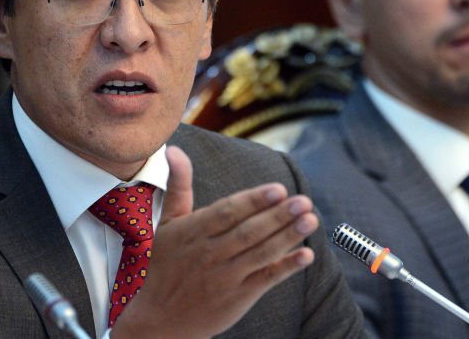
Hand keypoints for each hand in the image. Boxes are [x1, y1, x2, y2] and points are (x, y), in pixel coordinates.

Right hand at [110, 145, 317, 338]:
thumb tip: (175, 149)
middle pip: (248, 232)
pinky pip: (265, 279)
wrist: (158, 319)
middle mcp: (210, 253)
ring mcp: (225, 276)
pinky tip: (305, 255)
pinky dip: (286, 267)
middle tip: (303, 201)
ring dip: (288, 237)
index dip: (254, 201)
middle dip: (278, 216)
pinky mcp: (238, 296)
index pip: (228, 212)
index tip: (278, 189)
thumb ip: (178, 185)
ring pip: (260, 253)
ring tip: (310, 220)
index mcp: (193, 232)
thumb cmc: (165, 265)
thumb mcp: (167, 223)